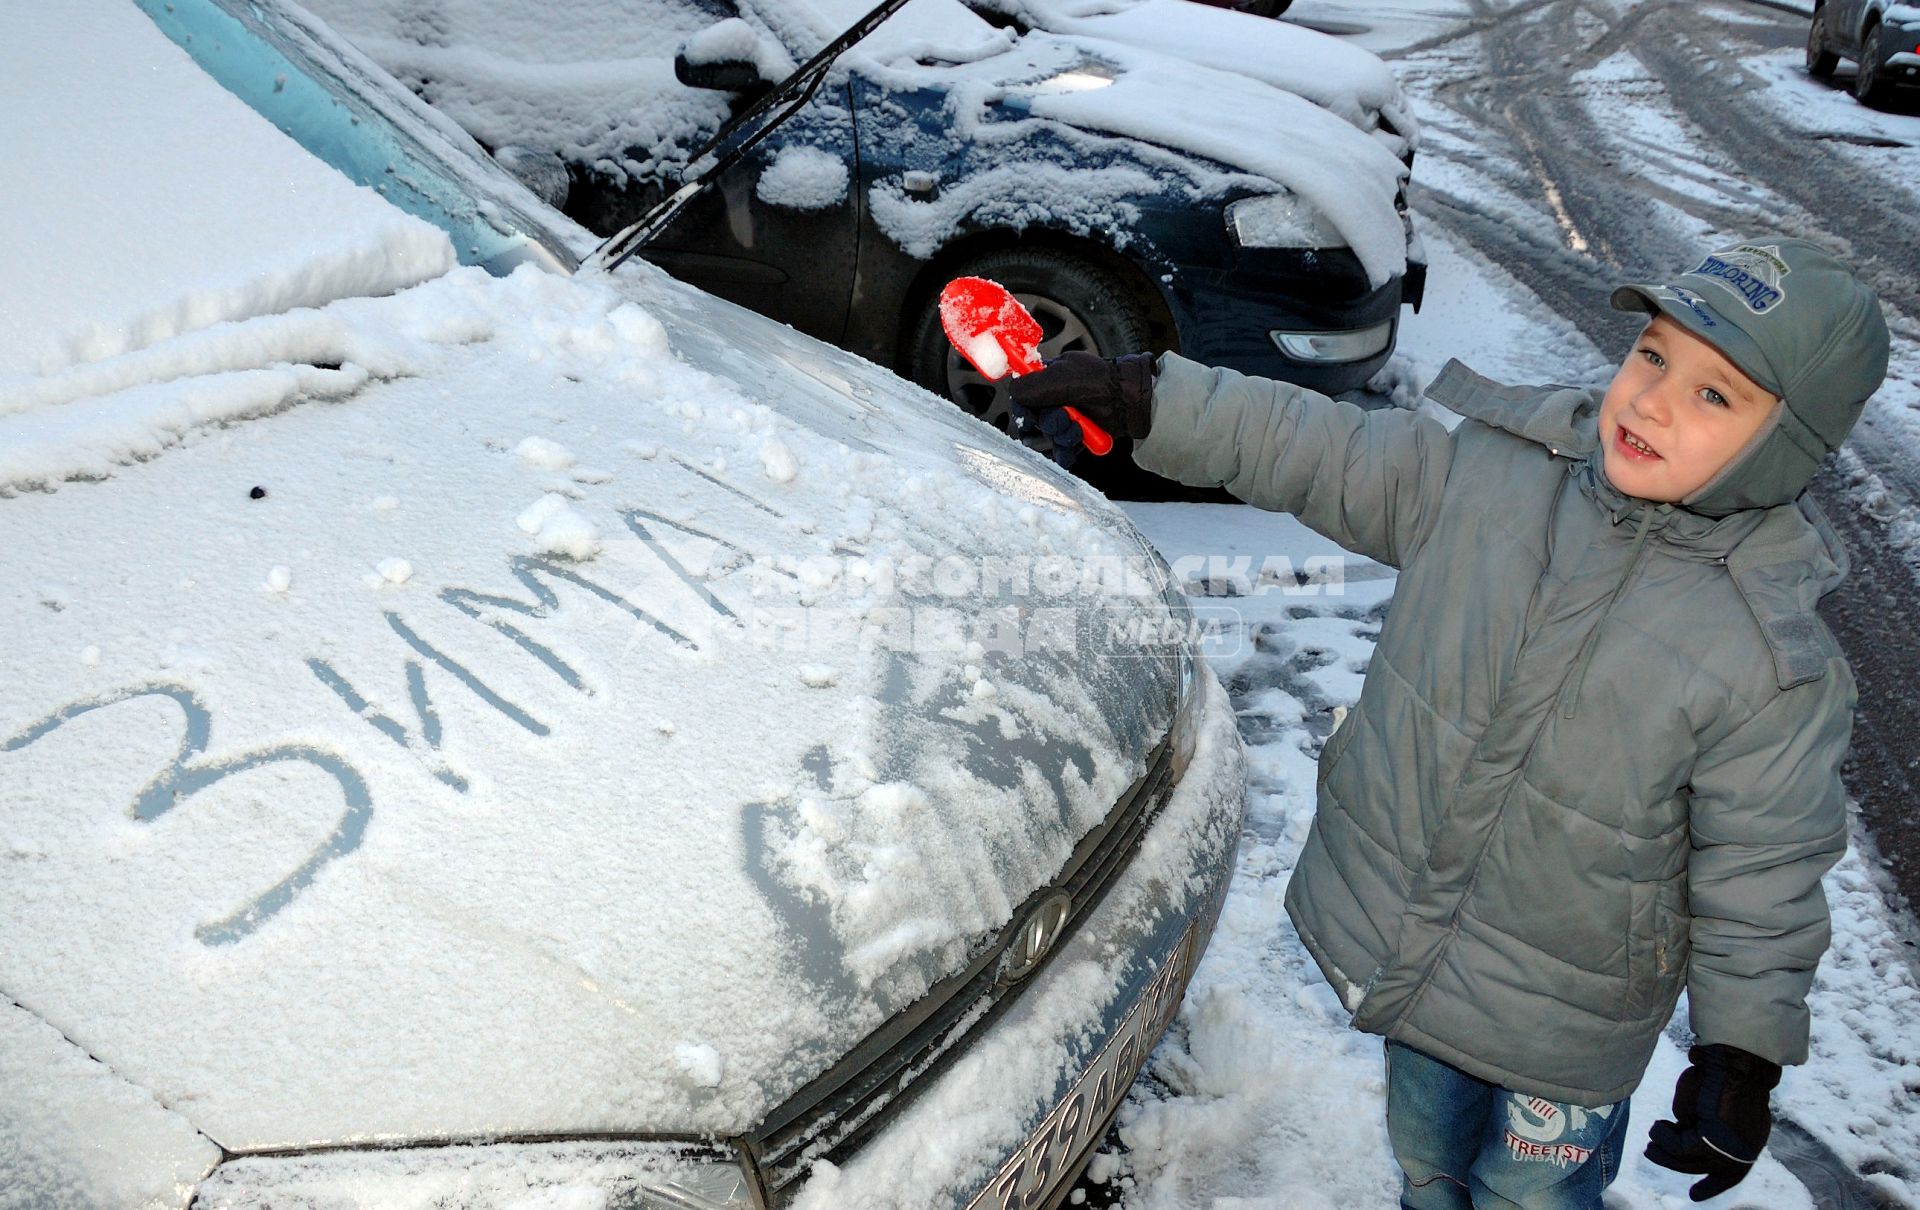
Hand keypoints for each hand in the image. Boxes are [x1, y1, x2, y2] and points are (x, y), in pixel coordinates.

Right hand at [1005, 350, 1156, 440]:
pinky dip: (1067, 452)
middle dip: (1048, 424)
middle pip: (1032, 424)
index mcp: (1044, 381)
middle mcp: (1052, 401)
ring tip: (1078, 429)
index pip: (1021, 400)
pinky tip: (1079, 443)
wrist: (1127, 400)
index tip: (1032, 414)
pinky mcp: (1075, 437)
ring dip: (1061, 437)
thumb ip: (1030, 385)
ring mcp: (1064, 420)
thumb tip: (1012, 391)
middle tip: (1064, 418)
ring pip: (1046, 440)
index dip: (1024, 410)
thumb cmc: (1097, 381)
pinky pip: (1060, 452)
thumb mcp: (1059, 376)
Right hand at [1645, 1044, 1780, 1200]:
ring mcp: (1730, 1149)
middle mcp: (1743, 1150)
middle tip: (1651, 1152)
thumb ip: (1706, 1125)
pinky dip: (1665, 1137)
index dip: (1713, 1185)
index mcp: (1749, 1142)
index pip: (1732, 1174)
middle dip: (1674, 1163)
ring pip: (1690, 1160)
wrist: (1734, 1063)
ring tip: (1653, 1134)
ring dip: (1666, 1149)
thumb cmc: (1726, 1075)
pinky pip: (1681, 1148)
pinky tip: (1658, 1126)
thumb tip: (1686, 1132)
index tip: (1694, 1196)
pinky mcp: (1712, 1142)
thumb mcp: (1715, 1106)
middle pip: (1704, 1167)